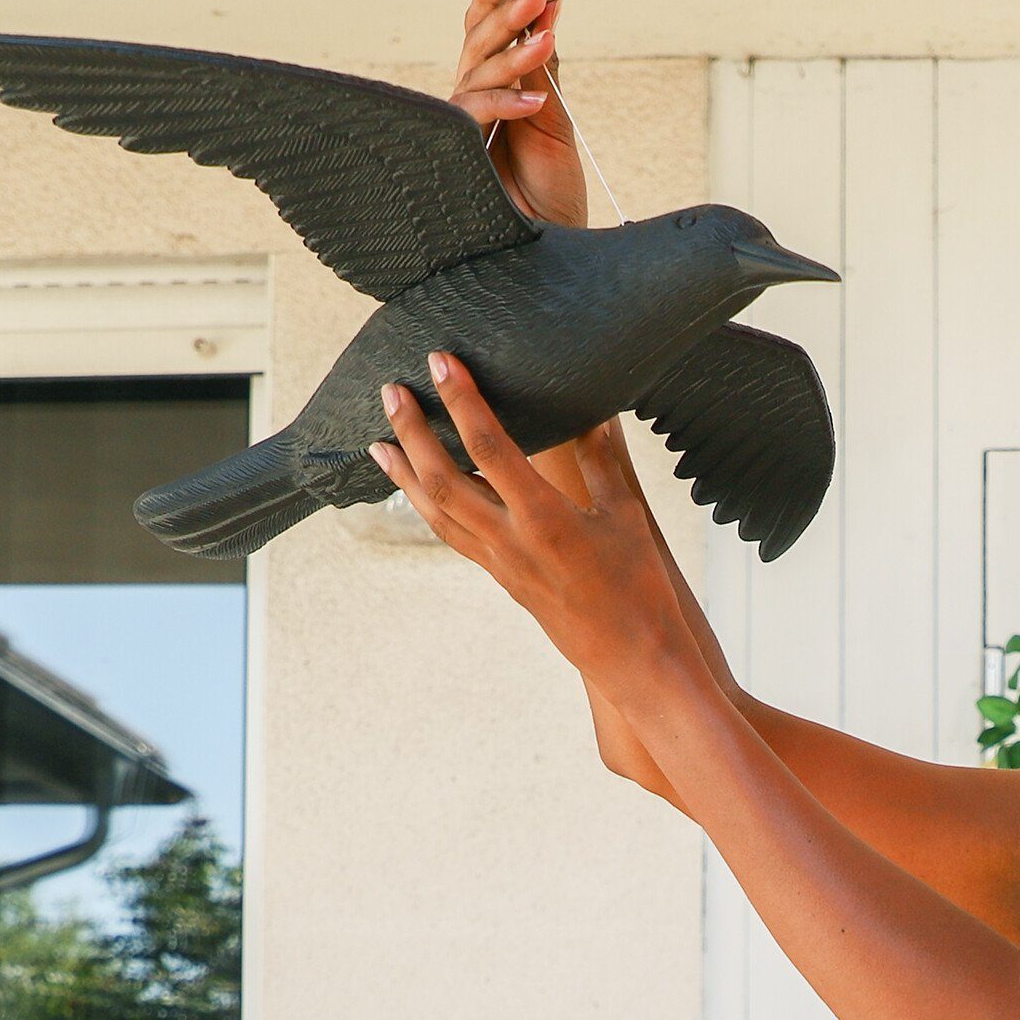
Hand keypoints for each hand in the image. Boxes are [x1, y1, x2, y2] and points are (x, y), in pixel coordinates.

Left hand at [369, 353, 695, 714]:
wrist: (632, 657)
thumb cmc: (639, 589)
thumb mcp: (627, 517)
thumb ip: (603, 462)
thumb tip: (593, 414)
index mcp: (545, 519)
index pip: (491, 447)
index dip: (463, 401)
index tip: (441, 363)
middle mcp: (511, 540)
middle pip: (443, 479)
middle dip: (412, 432)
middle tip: (391, 392)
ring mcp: (500, 562)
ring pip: (436, 512)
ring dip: (404, 474)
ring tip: (380, 442)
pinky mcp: (501, 577)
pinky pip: (452, 536)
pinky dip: (427, 507)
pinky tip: (417, 490)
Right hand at [451, 0, 583, 228]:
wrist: (547, 250)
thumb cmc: (549, 194)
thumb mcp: (553, 123)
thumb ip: (544, 72)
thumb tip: (549, 16)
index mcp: (487, 90)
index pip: (483, 31)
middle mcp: (467, 102)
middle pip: (476, 42)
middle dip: (504, 9)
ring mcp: (459, 127)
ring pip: (477, 72)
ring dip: (515, 51)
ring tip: (548, 35)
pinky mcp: (458, 154)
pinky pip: (475, 115)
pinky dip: (506, 104)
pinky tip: (536, 99)